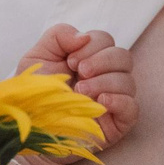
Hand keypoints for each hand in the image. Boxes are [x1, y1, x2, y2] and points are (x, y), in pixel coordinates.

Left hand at [18, 26, 138, 154]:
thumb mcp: (38, 56)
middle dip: (101, 60)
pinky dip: (119, 101)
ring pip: (128, 80)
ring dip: (104, 82)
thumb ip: (59, 36)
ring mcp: (113, 100)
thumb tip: (84, 37)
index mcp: (89, 59)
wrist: (31, 128)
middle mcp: (105, 76)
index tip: (71, 60)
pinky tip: (100, 102)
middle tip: (79, 73)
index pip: (105, 40)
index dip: (92, 45)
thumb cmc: (36, 94)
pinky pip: (132, 107)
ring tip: (81, 92)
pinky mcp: (117, 122)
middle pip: (123, 56)